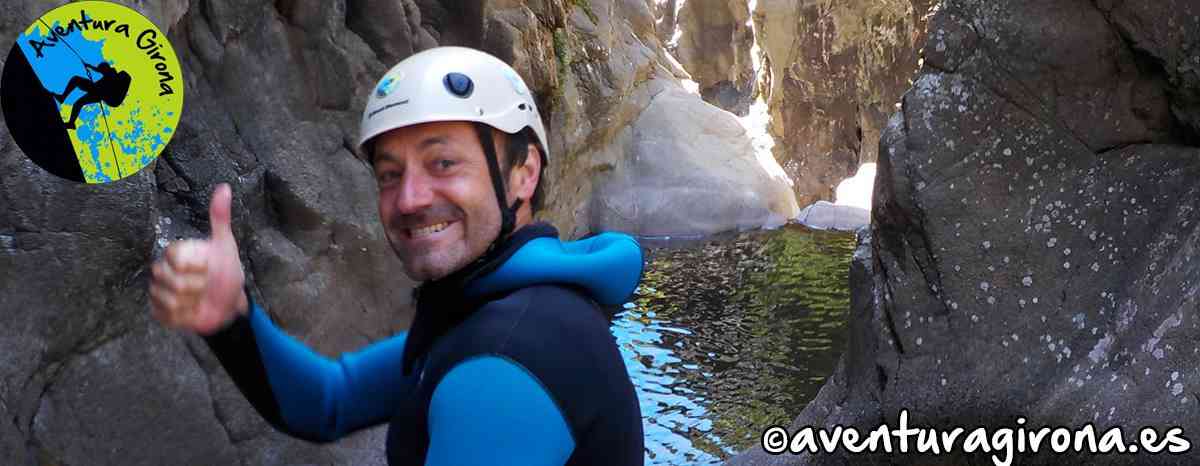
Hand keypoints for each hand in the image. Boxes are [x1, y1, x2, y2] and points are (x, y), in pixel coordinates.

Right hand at [149, 183, 247, 334]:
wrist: (228, 303)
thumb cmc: (225, 271)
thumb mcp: (226, 245)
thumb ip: (221, 218)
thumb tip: (224, 188)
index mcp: (175, 252)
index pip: (175, 258)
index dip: (196, 266)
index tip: (208, 267)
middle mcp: (161, 270)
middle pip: (172, 280)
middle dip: (197, 285)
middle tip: (206, 284)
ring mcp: (158, 292)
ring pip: (171, 299)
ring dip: (194, 302)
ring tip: (200, 297)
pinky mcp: (159, 312)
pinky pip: (169, 316)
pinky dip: (187, 316)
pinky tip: (193, 311)